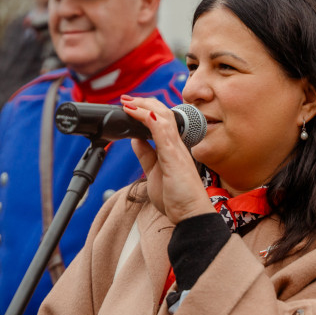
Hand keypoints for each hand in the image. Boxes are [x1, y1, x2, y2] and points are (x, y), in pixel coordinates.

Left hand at [121, 95, 212, 223]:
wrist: (190, 214)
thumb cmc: (178, 198)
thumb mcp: (154, 172)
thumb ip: (146, 155)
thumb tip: (136, 140)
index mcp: (173, 148)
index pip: (161, 120)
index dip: (146, 110)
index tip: (130, 106)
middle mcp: (177, 144)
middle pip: (163, 112)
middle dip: (143, 103)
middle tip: (125, 99)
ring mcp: (176, 148)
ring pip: (163, 115)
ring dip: (143, 106)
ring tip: (128, 102)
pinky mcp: (173, 155)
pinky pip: (161, 129)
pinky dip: (147, 117)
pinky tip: (135, 112)